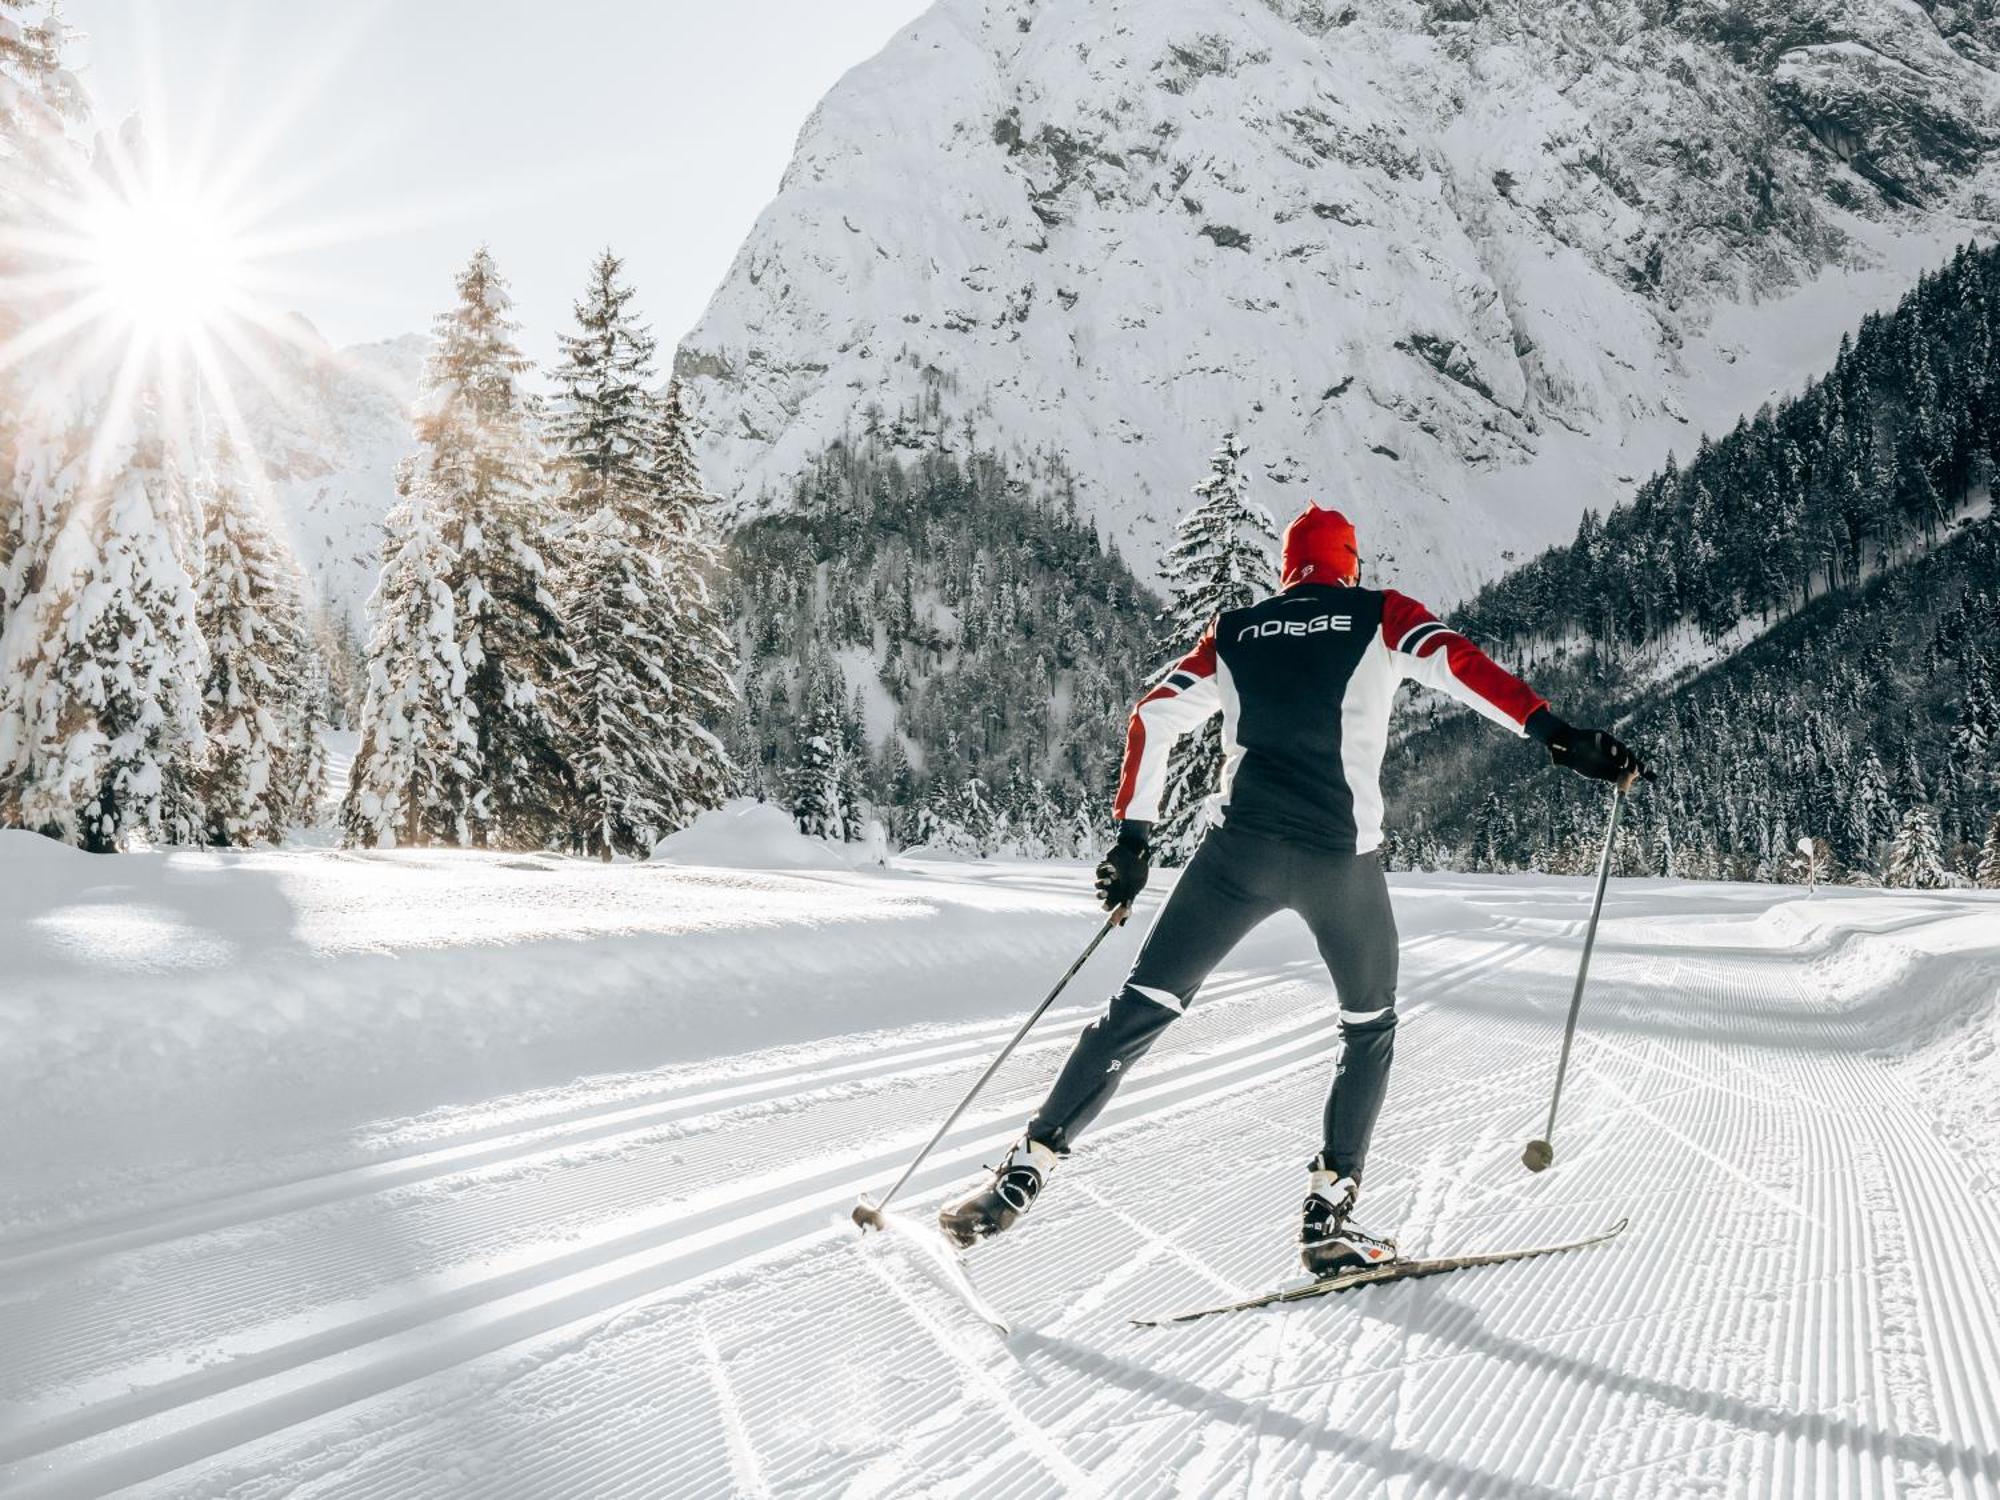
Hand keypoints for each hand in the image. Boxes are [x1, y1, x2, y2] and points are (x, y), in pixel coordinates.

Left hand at [1095, 826, 1152, 914]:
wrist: (1135, 850)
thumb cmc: (1137, 868)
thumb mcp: (1135, 885)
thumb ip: (1129, 898)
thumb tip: (1125, 912)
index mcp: (1122, 894)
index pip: (1116, 908)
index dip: (1113, 915)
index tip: (1111, 921)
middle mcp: (1114, 888)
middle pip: (1104, 900)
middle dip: (1104, 901)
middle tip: (1105, 900)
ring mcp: (1107, 879)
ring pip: (1098, 887)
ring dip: (1102, 885)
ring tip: (1111, 879)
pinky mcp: (1102, 869)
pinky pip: (1098, 874)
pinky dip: (1104, 873)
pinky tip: (1113, 868)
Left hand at [1528, 709, 1647, 787]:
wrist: (1575, 748)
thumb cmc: (1569, 749)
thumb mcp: (1563, 752)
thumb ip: (1561, 756)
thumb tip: (1552, 759)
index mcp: (1598, 738)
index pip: (1607, 743)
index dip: (1611, 749)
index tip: (1612, 755)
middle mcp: (1610, 746)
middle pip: (1621, 750)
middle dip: (1625, 758)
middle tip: (1628, 767)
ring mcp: (1616, 755)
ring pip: (1628, 759)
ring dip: (1635, 766)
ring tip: (1642, 773)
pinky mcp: (1618, 765)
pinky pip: (1632, 768)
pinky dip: (1644, 772)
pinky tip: (1653, 778)